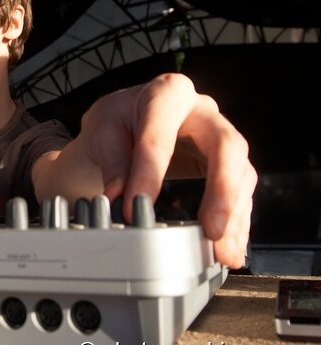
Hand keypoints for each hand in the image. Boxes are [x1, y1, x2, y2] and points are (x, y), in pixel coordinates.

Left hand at [80, 73, 256, 267]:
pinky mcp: (228, 164)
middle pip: (226, 146)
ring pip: (241, 173)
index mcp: (167, 94)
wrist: (128, 122)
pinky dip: (236, 223)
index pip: (160, 136)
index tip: (135, 207)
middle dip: (222, 191)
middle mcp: (202, 111)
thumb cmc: (118, 121)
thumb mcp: (103, 130)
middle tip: (211, 229)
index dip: (148, 174)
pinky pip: (241, 192)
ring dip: (235, 216)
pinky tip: (230, 246)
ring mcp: (220, 137)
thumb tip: (118, 196)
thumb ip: (113, 161)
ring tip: (223, 251)